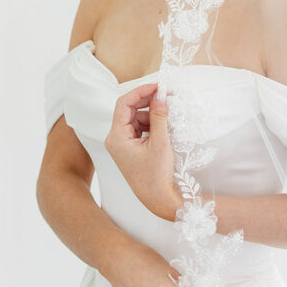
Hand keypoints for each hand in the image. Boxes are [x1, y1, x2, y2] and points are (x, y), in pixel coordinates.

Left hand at [105, 82, 182, 219]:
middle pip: (129, 109)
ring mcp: (123, 143)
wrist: (158, 199)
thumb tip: (161, 94)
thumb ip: (160, 116)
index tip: (158, 86)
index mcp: (116, 137)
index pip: (123, 104)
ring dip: (152, 113)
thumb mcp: (160, 142)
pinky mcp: (131, 147)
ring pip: (137, 117)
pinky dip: (152, 123)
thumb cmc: (157, 175)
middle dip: (148, 101)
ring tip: (170, 113)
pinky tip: (165, 124)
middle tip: (167, 95)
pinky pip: (140, 127)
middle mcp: (115, 138)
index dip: (140, 91)